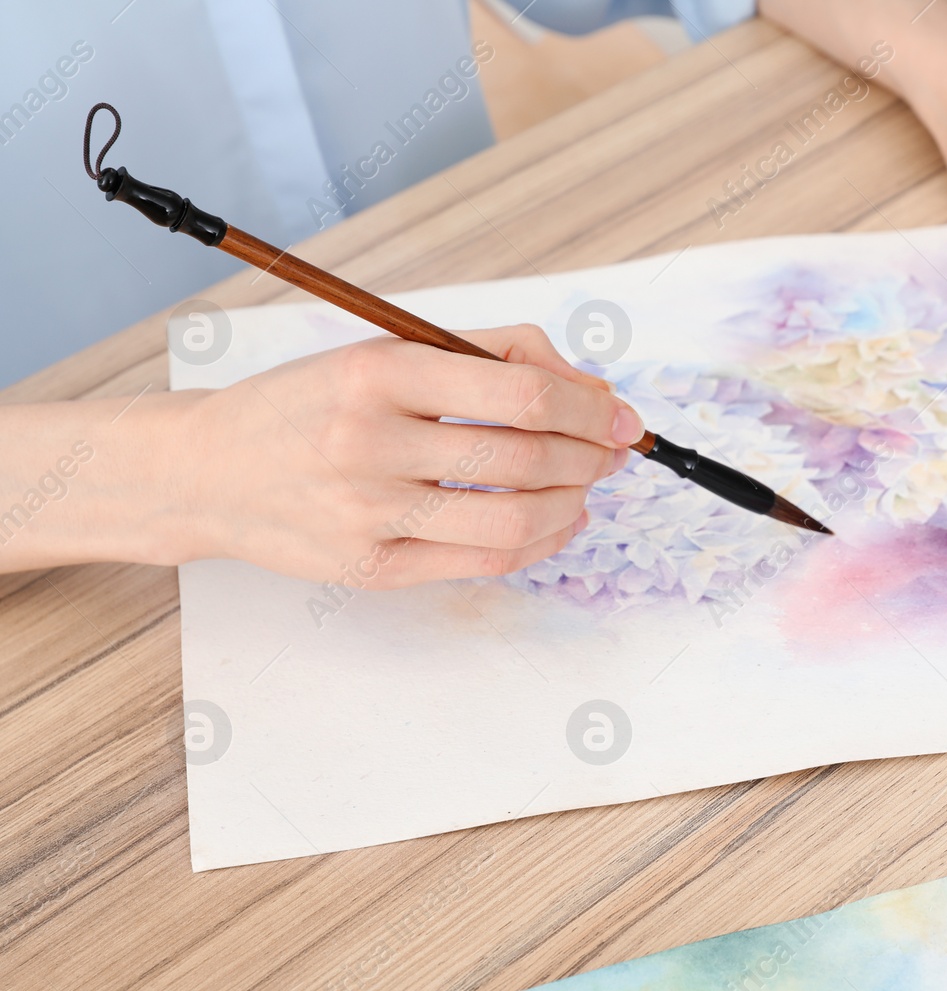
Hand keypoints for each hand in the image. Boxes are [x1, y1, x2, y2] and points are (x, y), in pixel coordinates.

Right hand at [171, 324, 640, 586]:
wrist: (209, 470)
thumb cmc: (313, 404)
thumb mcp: (390, 350)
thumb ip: (494, 353)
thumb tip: (590, 388)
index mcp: (379, 371)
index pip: (521, 394)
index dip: (591, 409)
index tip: (621, 416)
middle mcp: (369, 441)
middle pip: (526, 457)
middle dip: (591, 455)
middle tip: (612, 451)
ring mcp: (368, 513)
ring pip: (514, 517)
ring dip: (573, 502)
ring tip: (585, 486)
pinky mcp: (370, 568)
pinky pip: (484, 560)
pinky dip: (541, 541)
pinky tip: (558, 521)